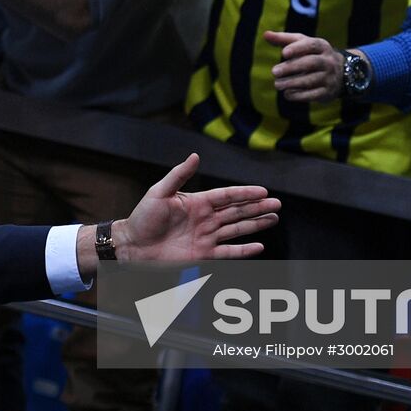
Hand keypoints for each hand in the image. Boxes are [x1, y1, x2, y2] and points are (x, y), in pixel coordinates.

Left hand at [85, 154, 278, 272]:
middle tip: (277, 204)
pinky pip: (228, 252)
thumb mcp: (159, 192)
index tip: (264, 190)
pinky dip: (244, 250)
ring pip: (237, 229)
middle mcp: (205, 219)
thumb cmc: (143, 216)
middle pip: (237, 211)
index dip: (245, 193)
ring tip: (273, 219)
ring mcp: (206, 237)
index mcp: (197, 202)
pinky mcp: (203, 254)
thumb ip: (178, 176)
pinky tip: (259, 246)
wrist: (133, 245)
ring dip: (256, 224)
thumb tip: (196, 156)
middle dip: (257, 207)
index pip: (227, 195)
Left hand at [267, 30, 344, 101]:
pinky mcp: (327, 92)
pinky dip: (299, 95)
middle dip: (291, 67)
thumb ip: (284, 39)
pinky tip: (287, 94)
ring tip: (277, 84)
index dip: (297, 48)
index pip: (311, 45)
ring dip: (292, 83)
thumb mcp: (303, 44)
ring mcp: (329, 77)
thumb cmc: (313, 55)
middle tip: (274, 72)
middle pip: (310, 63)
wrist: (341, 73)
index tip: (283, 53)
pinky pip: (313, 95)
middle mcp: (328, 61)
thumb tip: (265, 34)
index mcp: (322, 46)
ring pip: (311, 80)